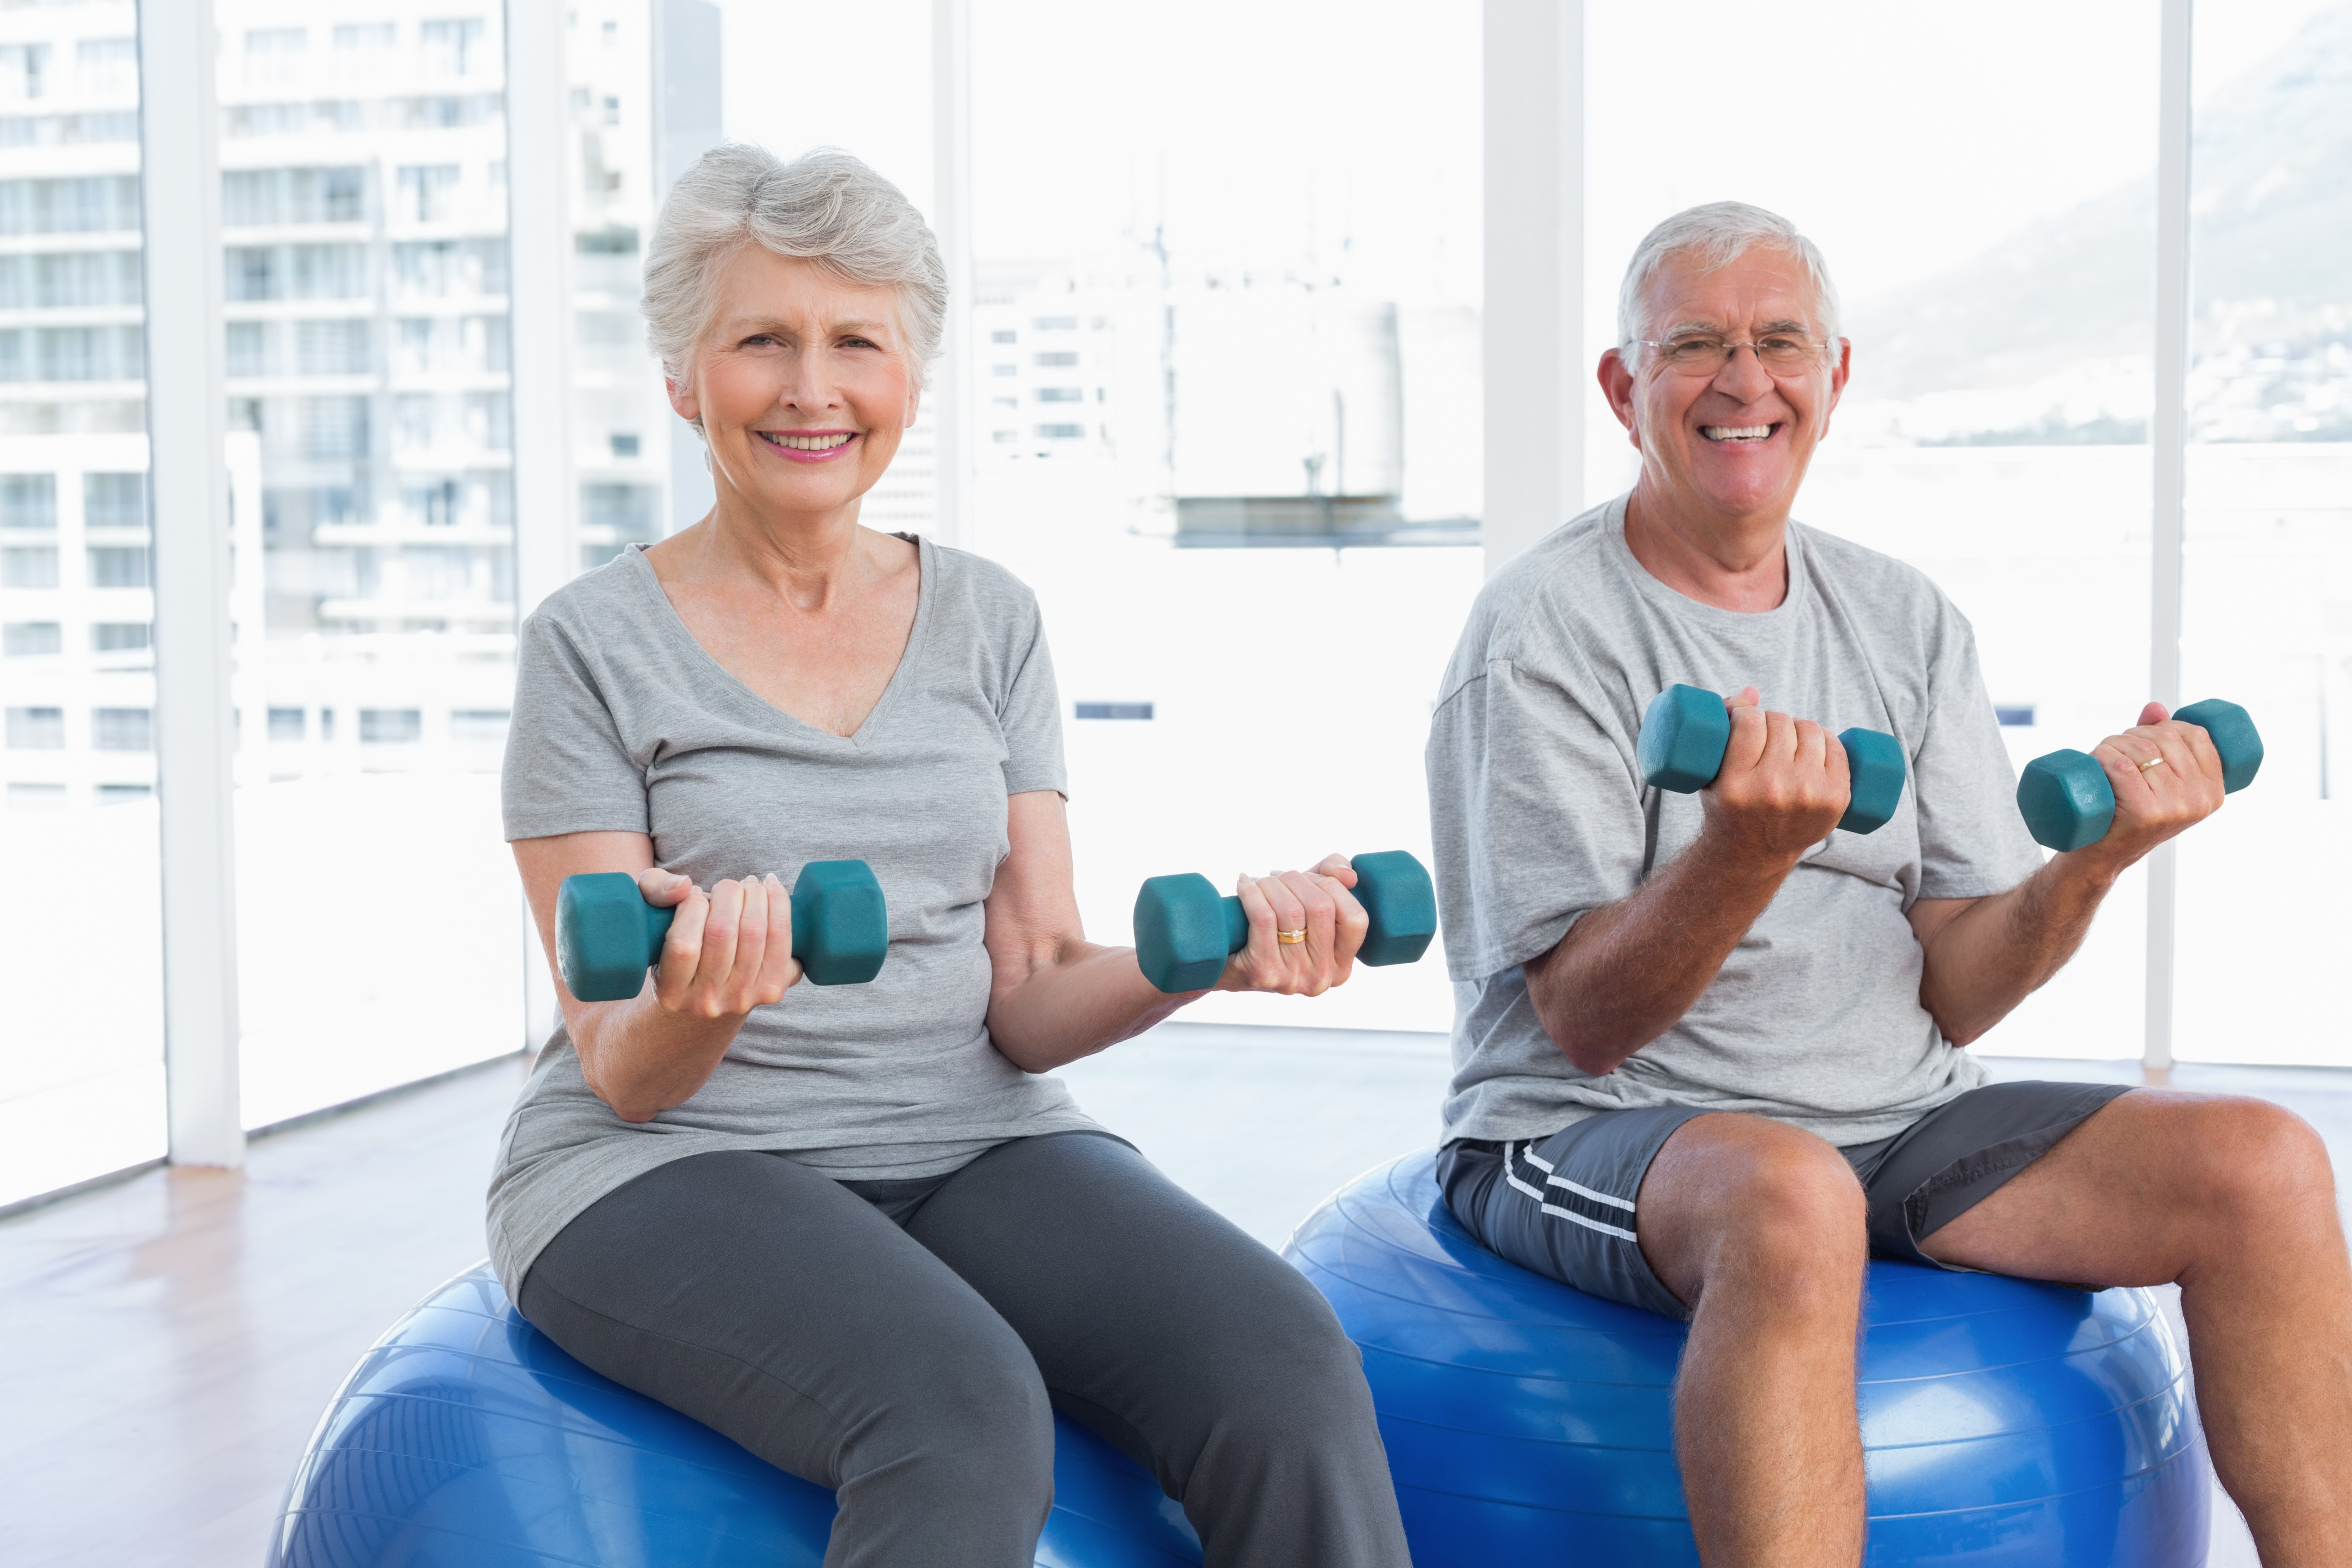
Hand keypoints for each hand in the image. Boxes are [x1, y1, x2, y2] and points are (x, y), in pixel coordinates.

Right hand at [639, 867, 800, 1018]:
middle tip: (725, 887)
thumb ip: (653, 890)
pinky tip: (770, 886)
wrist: (714, 984)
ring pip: (754, 931)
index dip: (692, 905)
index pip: (683, 944)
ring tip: (747, 886)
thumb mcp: (649, 915)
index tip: (694, 894)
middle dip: (727, 893)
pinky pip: (781, 936)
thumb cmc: (680, 939)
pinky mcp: (773, 987)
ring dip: (754, 894)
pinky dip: (779, 902)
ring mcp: (743, 998)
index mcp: (671, 992)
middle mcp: (707, 1002)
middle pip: (722, 932)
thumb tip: (683, 886)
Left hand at [1216, 853, 1369, 997]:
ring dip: (1271, 884)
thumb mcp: (1308, 905)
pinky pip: (1264, 917)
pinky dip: (1252, 892)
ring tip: (1259, 882)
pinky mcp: (1263, 972)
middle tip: (1277, 877)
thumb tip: (1348, 875)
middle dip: (1296, 879)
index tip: (1307, 877)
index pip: (1356, 919)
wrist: (1222, 962)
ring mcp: (1293, 978)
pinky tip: (1244, 884)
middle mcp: (1322, 977)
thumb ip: (1334, 882)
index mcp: (1341, 966)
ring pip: (1291, 910)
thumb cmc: (1272, 929)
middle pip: (1321, 908)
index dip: (1332, 886)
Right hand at [1700, 687, 1850, 867]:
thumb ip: (1722, 732)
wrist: (1754, 853)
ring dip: (1798, 726)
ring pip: (1810, 729)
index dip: (1745, 710)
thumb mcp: (1711, 776)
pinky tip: (1815, 743)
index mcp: (1735, 786)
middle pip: (1780, 723)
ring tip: (1789, 739)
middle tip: (1766, 733)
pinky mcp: (1835, 800)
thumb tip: (1751, 692)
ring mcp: (1807, 796)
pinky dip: (1826, 739)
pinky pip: (1836, 748)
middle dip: (1771, 720)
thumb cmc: (1728, 806)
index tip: (1743, 715)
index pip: (1750, 722)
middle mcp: (1772, 791)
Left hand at [2073, 702, 2228, 869]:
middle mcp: (2200, 800)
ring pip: (2140, 750)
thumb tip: (2155, 707)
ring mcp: (2175, 808)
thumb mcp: (2156, 779)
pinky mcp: (2146, 813)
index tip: (2143, 736)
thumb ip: (2161, 741)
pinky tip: (2095, 762)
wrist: (2102, 855)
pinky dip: (2103, 756)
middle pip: (2165, 739)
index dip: (2165, 725)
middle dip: (2132, 734)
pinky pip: (2122, 766)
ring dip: (2111, 744)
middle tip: (2113, 749)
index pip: (2197, 735)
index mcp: (2213, 790)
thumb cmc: (2128, 810)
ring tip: (2101, 758)